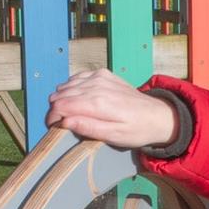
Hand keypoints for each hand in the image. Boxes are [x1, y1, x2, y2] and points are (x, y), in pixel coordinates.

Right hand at [45, 70, 176, 149]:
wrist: (156, 114)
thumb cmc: (136, 130)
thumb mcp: (113, 136)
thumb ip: (88, 127)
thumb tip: (64, 122)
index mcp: (97, 103)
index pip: (60, 106)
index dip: (51, 118)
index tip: (53, 129)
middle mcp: (96, 85)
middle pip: (60, 95)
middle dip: (55, 110)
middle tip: (61, 124)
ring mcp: (99, 76)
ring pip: (66, 85)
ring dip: (62, 99)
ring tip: (69, 113)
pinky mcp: (103, 73)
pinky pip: (77, 77)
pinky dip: (72, 88)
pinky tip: (77, 98)